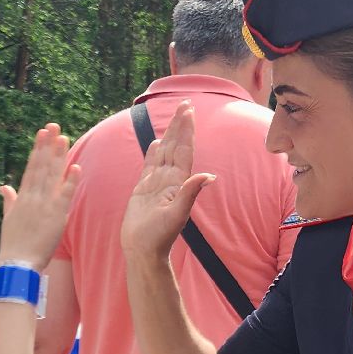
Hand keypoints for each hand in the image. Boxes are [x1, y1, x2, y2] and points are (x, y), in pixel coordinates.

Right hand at [0, 125, 80, 269]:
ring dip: (58, 157)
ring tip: (63, 138)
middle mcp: (32, 197)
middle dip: (48, 146)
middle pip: (42, 166)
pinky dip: (70, 181)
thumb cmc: (14, 243)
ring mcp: (44, 205)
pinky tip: (75, 166)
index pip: (31, 167)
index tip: (42, 133)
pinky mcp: (55, 216)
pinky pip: (64, 195)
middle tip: (54, 126)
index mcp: (22, 196)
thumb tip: (5, 187)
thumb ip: (9, 200)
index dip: (38, 149)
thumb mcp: (8, 218)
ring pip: (52, 176)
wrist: (18, 263)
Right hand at [121, 101, 214, 263]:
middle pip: (176, 146)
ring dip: (169, 134)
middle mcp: (170, 179)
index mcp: (179, 182)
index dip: (187, 130)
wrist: (142, 249)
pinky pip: (150, 165)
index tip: (190, 111)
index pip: (184, 150)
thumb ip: (190, 193)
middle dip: (180, 125)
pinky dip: (154, 153)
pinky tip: (157, 142)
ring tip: (175, 117)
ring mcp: (157, 183)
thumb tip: (210, 176)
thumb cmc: (159, 236)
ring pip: (164, 152)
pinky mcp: (143, 189)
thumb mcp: (177, 214)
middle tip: (185, 103)